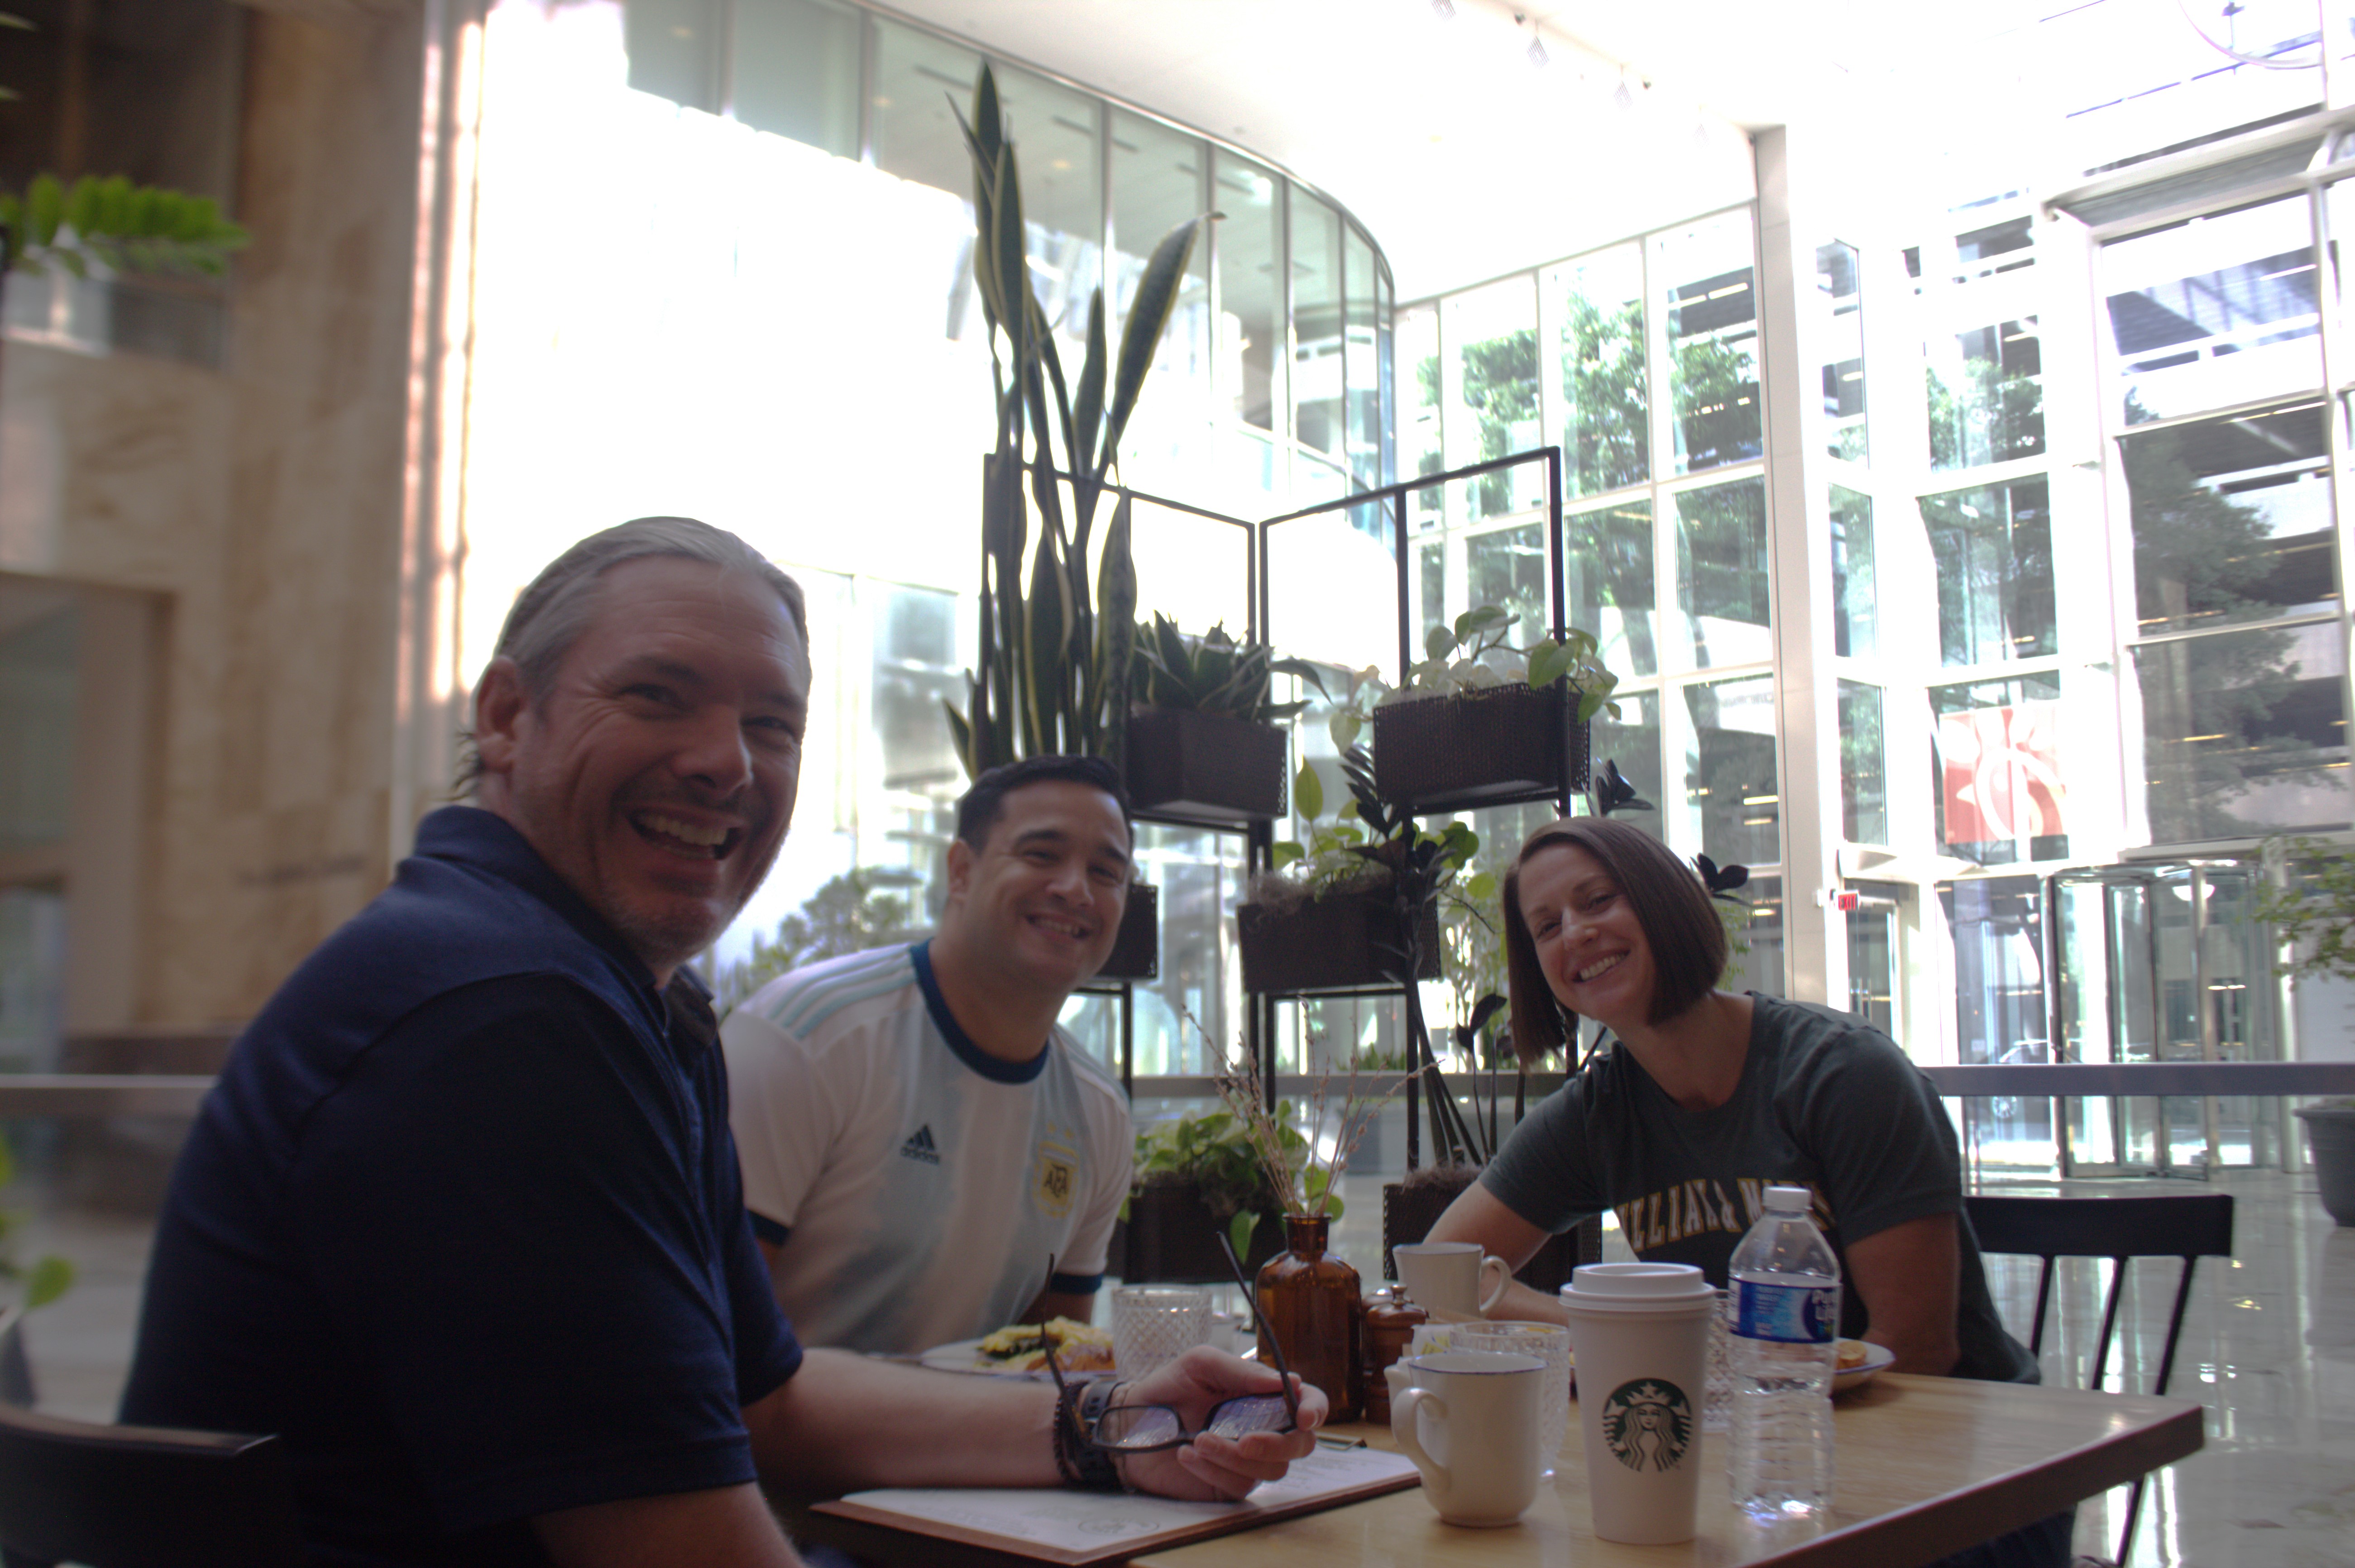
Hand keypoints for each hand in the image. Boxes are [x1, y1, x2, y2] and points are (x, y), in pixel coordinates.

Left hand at [1112, 1346, 1327, 1501]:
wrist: (1129, 1425)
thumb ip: (1242, 1371)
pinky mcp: (1229, 1484)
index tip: (1302, 1416)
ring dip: (1234, 1457)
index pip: (1308, 1401)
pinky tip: (1187, 1454)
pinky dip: (1213, 1469)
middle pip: (1300, 1445)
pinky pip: (1240, 1485)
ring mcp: (1248, 1460)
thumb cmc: (1167, 1388)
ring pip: (1271, 1469)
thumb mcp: (1200, 1365)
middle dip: (1277, 1444)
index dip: (1314, 1409)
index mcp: (1263, 1395)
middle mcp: (1264, 1427)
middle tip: (1245, 1441)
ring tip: (1197, 1440)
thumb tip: (1287, 1383)